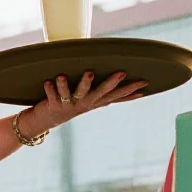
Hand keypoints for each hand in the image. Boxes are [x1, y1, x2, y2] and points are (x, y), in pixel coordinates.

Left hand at [27, 69, 147, 135]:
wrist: (47, 119)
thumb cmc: (72, 104)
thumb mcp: (92, 99)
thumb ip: (107, 94)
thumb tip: (125, 85)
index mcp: (95, 101)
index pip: (116, 95)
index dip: (131, 90)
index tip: (144, 82)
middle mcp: (85, 103)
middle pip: (101, 92)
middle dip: (111, 83)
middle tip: (121, 72)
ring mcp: (70, 105)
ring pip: (77, 93)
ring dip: (81, 84)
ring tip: (88, 72)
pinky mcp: (54, 105)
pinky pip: (53, 95)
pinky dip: (50, 88)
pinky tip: (48, 81)